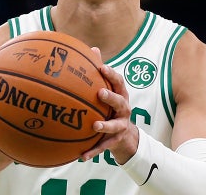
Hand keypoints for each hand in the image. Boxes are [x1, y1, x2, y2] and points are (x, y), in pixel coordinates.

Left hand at [81, 48, 138, 163]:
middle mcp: (124, 110)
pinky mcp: (115, 142)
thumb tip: (93, 48)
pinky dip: (93, 151)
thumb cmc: (111, 107)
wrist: (125, 136)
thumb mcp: (109, 90)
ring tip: (94, 125)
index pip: (119, 82)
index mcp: (121, 95)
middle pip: (121, 102)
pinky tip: (81, 156)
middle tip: (100, 93)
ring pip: (115, 126)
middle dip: (111, 97)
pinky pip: (103, 147)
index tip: (101, 67)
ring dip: (105, 126)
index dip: (111, 74)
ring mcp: (121, 126)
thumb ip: (101, 72)